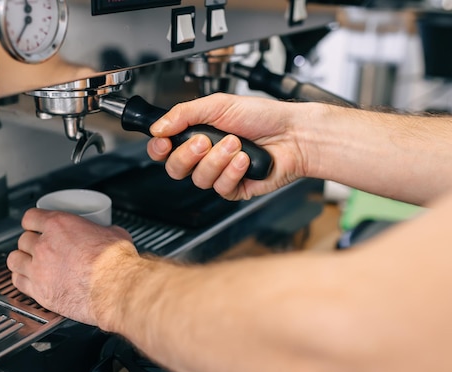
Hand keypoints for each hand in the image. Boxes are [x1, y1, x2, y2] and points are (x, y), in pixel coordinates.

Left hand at [7, 208, 134, 326]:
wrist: (114, 288)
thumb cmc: (115, 263)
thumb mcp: (114, 234)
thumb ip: (104, 231)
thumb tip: (108, 232)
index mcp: (59, 226)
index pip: (31, 217)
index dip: (33, 221)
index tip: (36, 225)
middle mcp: (44, 246)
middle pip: (23, 239)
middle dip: (30, 242)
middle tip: (39, 246)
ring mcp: (39, 269)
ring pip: (14, 260)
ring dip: (21, 259)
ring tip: (28, 262)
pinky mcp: (39, 292)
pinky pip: (18, 282)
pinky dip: (21, 279)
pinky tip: (28, 279)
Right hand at [148, 93, 313, 199]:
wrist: (293, 134)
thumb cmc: (263, 116)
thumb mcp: (218, 104)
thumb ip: (184, 113)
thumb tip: (158, 126)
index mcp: (197, 135)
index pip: (165, 150)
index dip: (159, 149)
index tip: (164, 142)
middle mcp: (206, 156)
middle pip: (175, 169)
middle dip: (188, 154)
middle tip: (205, 140)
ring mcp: (220, 173)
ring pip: (199, 179)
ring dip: (217, 159)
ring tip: (236, 144)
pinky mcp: (235, 188)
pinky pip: (221, 188)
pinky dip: (233, 171)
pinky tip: (245, 159)